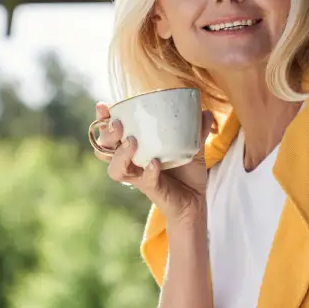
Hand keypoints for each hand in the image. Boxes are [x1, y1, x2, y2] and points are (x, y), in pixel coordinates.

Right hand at [93, 102, 214, 222]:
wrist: (195, 201)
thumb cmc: (186, 172)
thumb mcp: (192, 146)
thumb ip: (197, 130)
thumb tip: (205, 111)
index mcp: (135, 148)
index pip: (110, 134)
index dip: (103, 121)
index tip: (103, 106)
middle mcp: (132, 163)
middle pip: (105, 150)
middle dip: (107, 135)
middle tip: (118, 124)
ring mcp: (140, 178)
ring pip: (116, 170)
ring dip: (120, 155)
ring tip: (131, 142)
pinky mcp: (152, 190)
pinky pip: (146, 181)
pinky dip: (149, 172)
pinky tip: (154, 163)